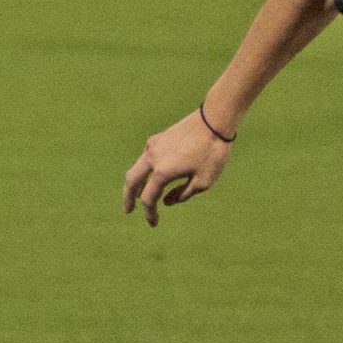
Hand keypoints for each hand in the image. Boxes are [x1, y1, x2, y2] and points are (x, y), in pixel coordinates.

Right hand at [124, 108, 231, 224]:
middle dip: (128, 198)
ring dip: (135, 183)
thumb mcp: (204, 181)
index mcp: (162, 172)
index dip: (150, 213)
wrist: (215, 119)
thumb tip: (167, 201)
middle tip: (128, 210)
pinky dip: (144, 170)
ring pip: (136, 169)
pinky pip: (146, 158)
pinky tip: (152, 173)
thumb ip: (183, 194)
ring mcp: (153, 147)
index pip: (149, 198)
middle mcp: (152, 159)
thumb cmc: (213, 152)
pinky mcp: (158, 139)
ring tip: (136, 194)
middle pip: (131, 182)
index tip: (154, 223)